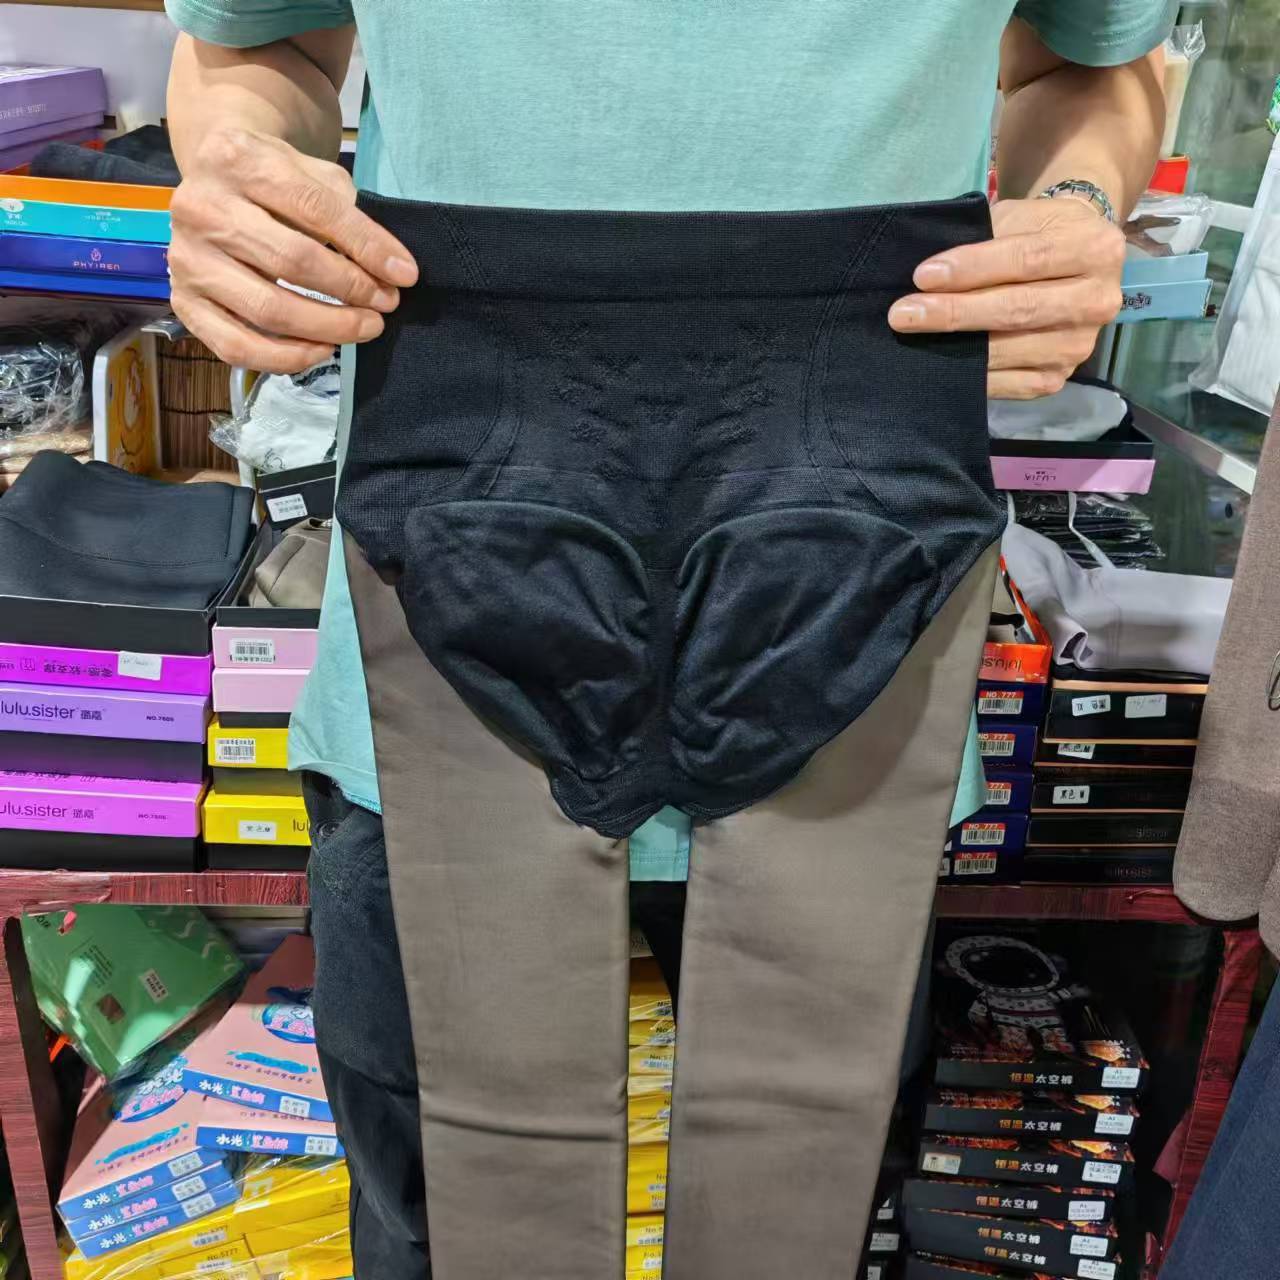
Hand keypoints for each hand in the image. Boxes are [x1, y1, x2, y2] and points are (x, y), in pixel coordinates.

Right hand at [168, 128, 417, 373]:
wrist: (215, 178)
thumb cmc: (274, 178)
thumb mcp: (311, 173)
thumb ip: (348, 215)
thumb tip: (392, 272)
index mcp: (235, 159)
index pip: (314, 208)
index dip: (367, 246)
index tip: (405, 275)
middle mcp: (199, 207)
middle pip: (292, 262)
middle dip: (351, 291)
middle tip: (385, 305)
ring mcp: (185, 257)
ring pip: (268, 310)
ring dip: (329, 328)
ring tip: (364, 327)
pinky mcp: (182, 301)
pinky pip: (236, 347)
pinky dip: (287, 357)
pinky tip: (321, 349)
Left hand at [888, 196, 1125, 399]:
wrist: (1074, 262)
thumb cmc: (1038, 233)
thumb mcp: (1022, 216)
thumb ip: (986, 237)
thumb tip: (931, 275)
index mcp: (1096, 249)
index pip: (1027, 260)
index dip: (973, 268)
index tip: (923, 276)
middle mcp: (1098, 301)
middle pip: (1018, 309)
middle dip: (955, 313)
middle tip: (904, 313)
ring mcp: (1080, 345)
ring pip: (1009, 349)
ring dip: (955, 347)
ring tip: (912, 336)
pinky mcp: (1058, 378)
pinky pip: (1009, 383)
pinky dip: (971, 375)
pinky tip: (940, 364)